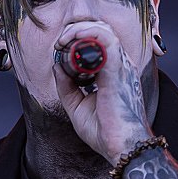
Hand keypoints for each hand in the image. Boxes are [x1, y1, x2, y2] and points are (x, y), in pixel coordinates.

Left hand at [53, 20, 152, 162]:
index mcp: (113, 73)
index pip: (99, 42)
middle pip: (100, 32)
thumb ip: (66, 86)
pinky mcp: (117, 69)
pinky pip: (105, 39)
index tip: (60, 48)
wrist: (121, 148)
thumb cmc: (105, 131)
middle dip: (76, 31)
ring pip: (102, 31)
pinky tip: (71, 39)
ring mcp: (120, 65)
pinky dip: (86, 33)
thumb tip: (56, 66)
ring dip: (78, 30)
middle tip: (60, 43)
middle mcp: (120, 65)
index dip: (78, 38)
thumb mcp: (77, 106)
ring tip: (62, 41)